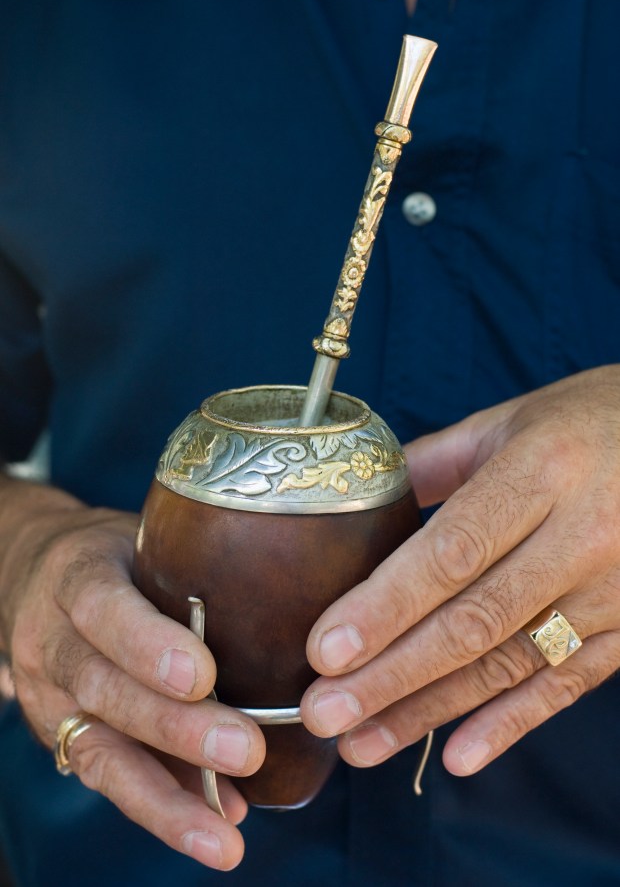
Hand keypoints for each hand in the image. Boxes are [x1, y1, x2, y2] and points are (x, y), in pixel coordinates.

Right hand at [0, 480, 264, 870]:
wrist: (38, 578)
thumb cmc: (117, 560)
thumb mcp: (143, 544)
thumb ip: (190, 575)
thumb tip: (284, 621)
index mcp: (77, 576)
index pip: (103, 609)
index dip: (147, 645)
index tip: (203, 676)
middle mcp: (53, 640)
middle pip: (105, 689)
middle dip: (176, 729)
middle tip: (247, 751)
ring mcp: (50, 694)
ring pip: (101, 751)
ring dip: (168, 796)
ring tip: (223, 834)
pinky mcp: (59, 737)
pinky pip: (106, 779)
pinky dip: (161, 806)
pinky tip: (212, 828)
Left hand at [300, 366, 619, 775]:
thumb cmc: (588, 422)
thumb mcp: (510, 421)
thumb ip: (435, 460)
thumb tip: (357, 495)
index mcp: (541, 471)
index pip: (453, 551)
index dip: (386, 606)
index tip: (324, 650)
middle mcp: (582, 535)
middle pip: (474, 619)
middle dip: (392, 674)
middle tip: (323, 713)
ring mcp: (613, 588)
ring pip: (511, 663)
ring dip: (432, 709)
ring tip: (363, 742)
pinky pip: (568, 685)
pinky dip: (511, 724)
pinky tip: (457, 756)